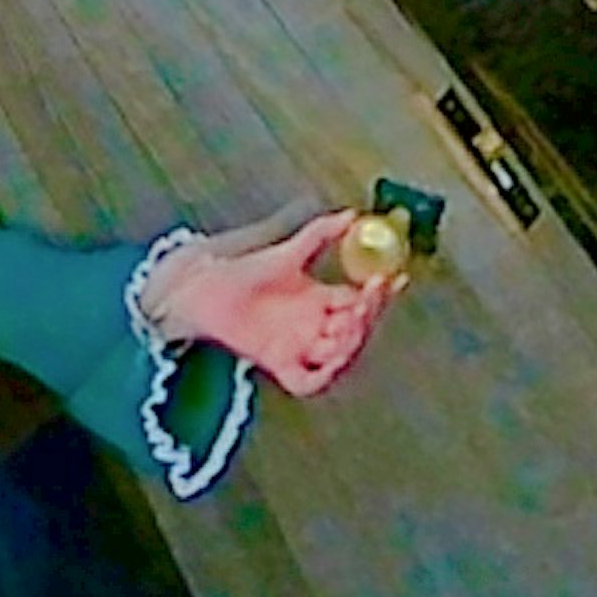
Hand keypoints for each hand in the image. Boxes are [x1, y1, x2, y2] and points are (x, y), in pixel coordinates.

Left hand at [146, 211, 393, 396]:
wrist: (204, 288)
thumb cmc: (243, 269)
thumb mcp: (286, 251)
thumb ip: (320, 233)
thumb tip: (354, 214)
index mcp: (322, 300)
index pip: (362, 301)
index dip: (379, 293)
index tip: (393, 277)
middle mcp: (316, 326)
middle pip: (355, 331)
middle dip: (366, 318)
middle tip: (366, 301)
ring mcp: (300, 347)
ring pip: (337, 355)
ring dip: (349, 343)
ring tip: (348, 321)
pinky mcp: (278, 363)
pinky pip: (305, 381)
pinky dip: (319, 377)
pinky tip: (326, 361)